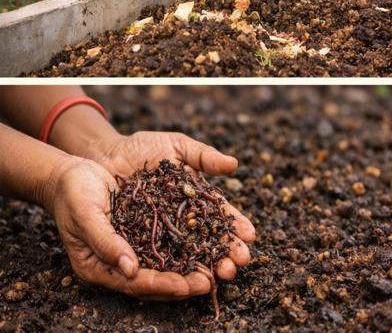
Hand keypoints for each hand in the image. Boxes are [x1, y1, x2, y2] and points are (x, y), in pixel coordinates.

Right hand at [47, 157, 213, 299]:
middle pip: (160, 278)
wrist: (75, 171)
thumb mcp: (85, 215)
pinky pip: (176, 239)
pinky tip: (218, 238)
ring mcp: (138, 245)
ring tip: (228, 263)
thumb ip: (106, 242)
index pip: (138, 283)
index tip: (191, 285)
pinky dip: (197, 240)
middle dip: (192, 279)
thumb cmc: (73, 194)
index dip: (166, 285)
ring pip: (172, 261)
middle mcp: (123, 261)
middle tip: (221, 276)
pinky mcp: (150, 228)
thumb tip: (131, 270)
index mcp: (101, 267)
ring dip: (201, 262)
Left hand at [92, 131, 255, 283]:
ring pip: (187, 254)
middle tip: (238, 263)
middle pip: (208, 240)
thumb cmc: (143, 148)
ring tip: (220, 275)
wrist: (105, 154)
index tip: (250, 236)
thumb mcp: (177, 147)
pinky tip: (187, 281)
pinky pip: (155, 258)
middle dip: (226, 253)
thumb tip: (234, 164)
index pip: (221, 216)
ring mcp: (161, 233)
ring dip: (205, 267)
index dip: (236, 227)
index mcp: (196, 199)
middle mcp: (182, 220)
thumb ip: (204, 156)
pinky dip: (172, 270)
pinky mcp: (137, 242)